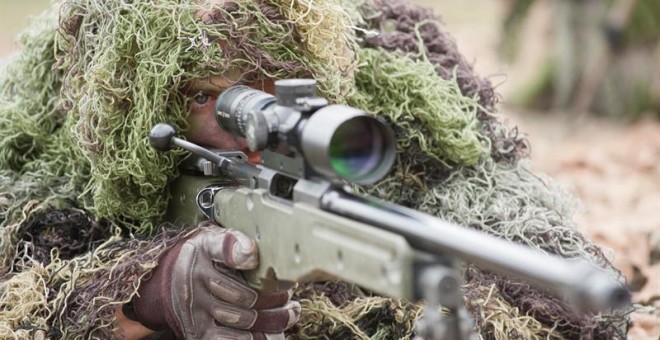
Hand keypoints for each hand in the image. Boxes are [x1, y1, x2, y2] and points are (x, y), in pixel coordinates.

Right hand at [131, 221, 299, 338]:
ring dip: (273, 321)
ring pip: (243, 320)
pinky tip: (270, 334)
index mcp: (203, 251)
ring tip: (291, 314)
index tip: (253, 256)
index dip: (239, 252)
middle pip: (245, 295)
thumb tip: (251, 253)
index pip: (221, 247)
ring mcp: (197, 309)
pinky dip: (252, 338)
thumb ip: (232, 241)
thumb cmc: (200, 258)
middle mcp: (197, 280)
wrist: (166, 282)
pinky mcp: (197, 332)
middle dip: (276, 299)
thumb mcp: (211, 239)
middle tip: (292, 297)